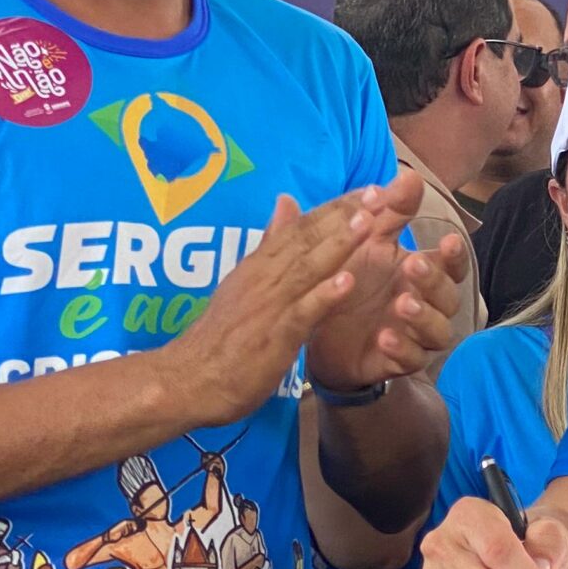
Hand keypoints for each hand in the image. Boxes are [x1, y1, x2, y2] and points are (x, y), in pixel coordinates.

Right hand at [157, 190, 370, 424]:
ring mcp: (269, 305)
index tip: (368, 188)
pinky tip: (347, 282)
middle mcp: (264, 277)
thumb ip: (271, 244)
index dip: (336, 207)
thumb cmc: (222, 336)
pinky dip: (323, 296)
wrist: (188, 379)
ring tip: (368, 222)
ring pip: (307, 268)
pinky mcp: (273, 336)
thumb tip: (286, 202)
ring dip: (338, 244)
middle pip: (307, 239)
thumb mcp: (247, 282)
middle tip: (378, 191)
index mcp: (260, 265)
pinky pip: (301, 313)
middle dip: (344, 214)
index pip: (301, 227)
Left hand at [307, 173, 469, 391]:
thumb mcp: (364, 242)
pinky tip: (385, 337)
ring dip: (424, 316)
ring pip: (440, 331)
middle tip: (412, 266)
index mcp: (423, 273)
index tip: (447, 240)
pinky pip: (412, 360)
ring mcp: (416, 336)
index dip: (454, 254)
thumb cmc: (348, 280)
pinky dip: (402, 349)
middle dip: (435, 281)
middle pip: (450, 296)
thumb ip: (389, 211)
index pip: (452, 263)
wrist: (318, 330)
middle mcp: (428, 305)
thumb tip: (410, 174)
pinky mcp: (399, 363)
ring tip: (401, 304)